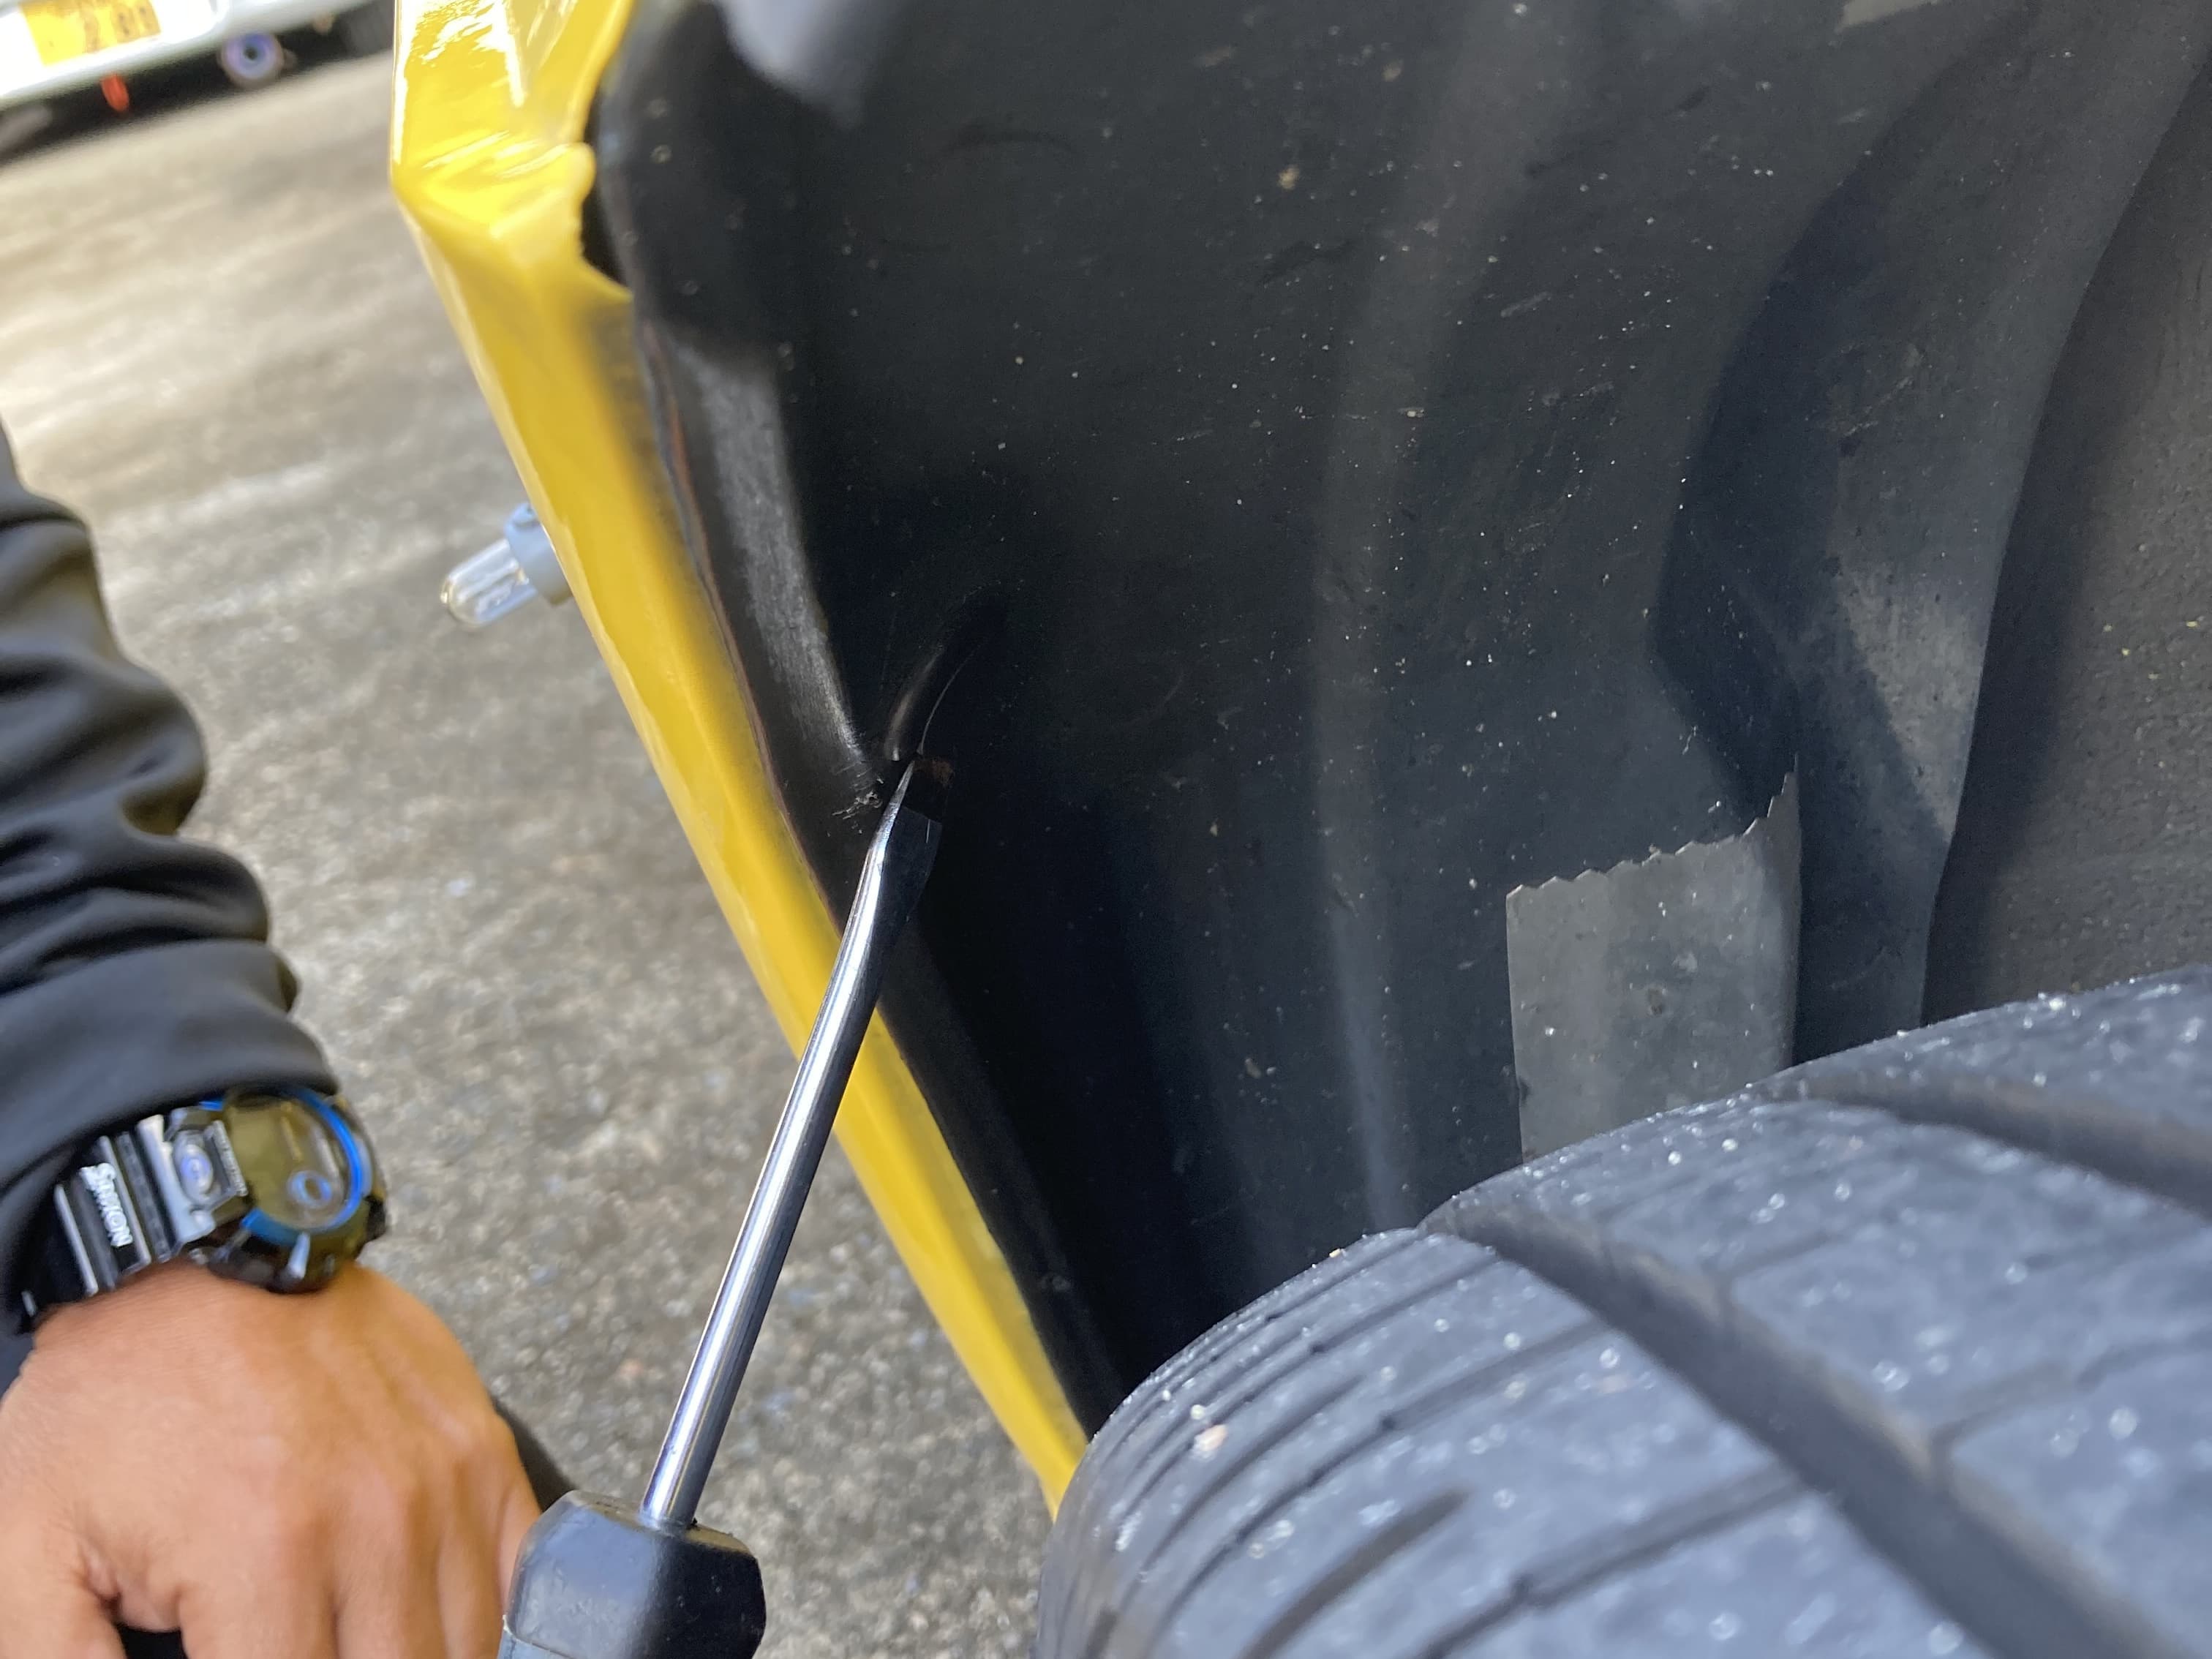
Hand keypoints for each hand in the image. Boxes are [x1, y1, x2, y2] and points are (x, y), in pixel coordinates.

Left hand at [0, 1262, 537, 1657]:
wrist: (202, 1251)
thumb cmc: (114, 1391)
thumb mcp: (25, 1544)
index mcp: (263, 1557)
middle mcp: (376, 1520)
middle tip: (286, 1647)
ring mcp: (444, 1480)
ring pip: (467, 1644)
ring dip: (407, 1657)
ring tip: (343, 1639)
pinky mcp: (481, 1445)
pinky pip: (524, 1572)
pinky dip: (486, 1615)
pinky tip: (419, 1615)